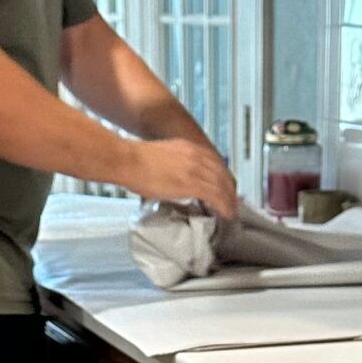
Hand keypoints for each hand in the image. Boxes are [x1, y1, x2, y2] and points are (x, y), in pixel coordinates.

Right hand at [123, 135, 239, 220]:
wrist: (128, 160)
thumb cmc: (136, 162)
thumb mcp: (162, 158)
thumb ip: (173, 167)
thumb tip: (171, 182)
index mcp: (189, 148)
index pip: (216, 162)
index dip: (223, 177)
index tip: (225, 188)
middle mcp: (196, 156)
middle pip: (223, 174)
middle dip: (230, 190)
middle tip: (233, 203)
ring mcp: (195, 169)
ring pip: (223, 186)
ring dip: (230, 201)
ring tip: (231, 212)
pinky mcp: (192, 183)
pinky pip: (216, 196)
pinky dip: (224, 206)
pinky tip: (226, 214)